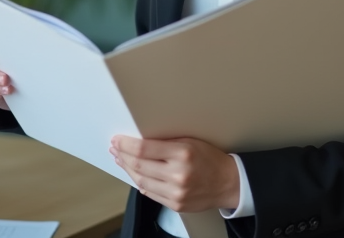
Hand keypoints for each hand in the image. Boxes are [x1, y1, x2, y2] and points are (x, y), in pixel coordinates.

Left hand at [110, 135, 239, 212]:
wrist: (228, 183)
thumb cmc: (210, 158)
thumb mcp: (191, 141)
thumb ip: (166, 141)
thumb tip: (139, 139)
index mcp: (182, 154)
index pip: (144, 149)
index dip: (126, 144)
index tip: (117, 139)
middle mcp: (178, 174)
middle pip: (139, 165)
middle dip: (122, 155)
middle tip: (115, 148)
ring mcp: (176, 192)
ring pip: (141, 181)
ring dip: (127, 169)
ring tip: (121, 160)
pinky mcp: (176, 204)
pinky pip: (150, 193)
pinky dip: (139, 182)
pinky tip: (135, 174)